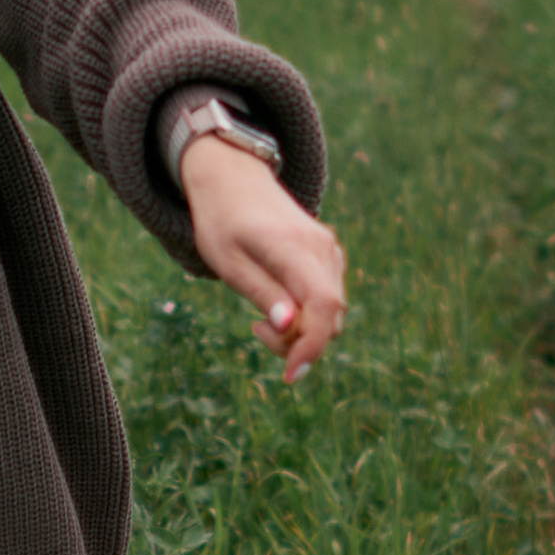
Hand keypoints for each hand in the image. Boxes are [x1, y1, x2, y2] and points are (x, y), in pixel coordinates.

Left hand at [182, 137, 346, 382]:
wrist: (234, 179)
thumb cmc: (221, 222)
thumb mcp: (228, 262)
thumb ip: (262, 294)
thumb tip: (290, 328)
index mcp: (292, 246)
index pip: (322, 304)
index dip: (312, 346)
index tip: (289, 375)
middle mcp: (321, 247)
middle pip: (330, 315)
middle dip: (298, 341)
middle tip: (255, 329)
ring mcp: (329, 249)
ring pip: (332, 311)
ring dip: (302, 330)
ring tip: (261, 317)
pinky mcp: (329, 255)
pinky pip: (328, 298)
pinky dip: (307, 314)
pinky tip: (277, 304)